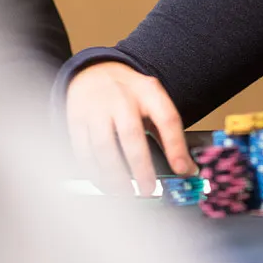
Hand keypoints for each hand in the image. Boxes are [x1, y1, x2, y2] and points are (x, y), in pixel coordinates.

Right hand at [65, 61, 194, 195]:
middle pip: (131, 134)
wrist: (93, 70)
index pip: (167, 118)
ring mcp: (96, 107)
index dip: (176, 146)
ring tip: (124, 191)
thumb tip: (185, 167)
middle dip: (141, 167)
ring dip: (114, 175)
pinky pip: (82, 149)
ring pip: (103, 146)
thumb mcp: (153, 101)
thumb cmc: (129, 93)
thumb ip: (167, 132)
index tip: (183, 169)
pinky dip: (92, 171)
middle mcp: (121, 97)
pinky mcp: (76, 118)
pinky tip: (102, 182)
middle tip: (148, 190)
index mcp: (148, 92)